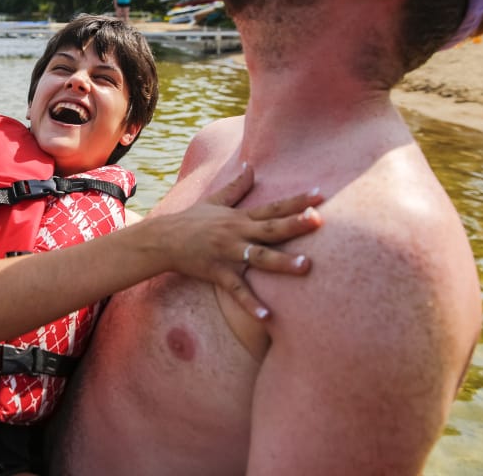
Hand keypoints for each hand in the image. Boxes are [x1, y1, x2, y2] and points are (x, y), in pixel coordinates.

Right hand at [156, 164, 321, 319]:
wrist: (161, 240)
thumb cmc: (190, 221)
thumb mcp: (214, 201)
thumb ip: (236, 186)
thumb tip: (251, 165)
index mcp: (239, 217)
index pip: (272, 207)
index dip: (296, 201)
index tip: (320, 196)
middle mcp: (236, 233)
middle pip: (270, 228)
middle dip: (294, 224)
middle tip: (319, 220)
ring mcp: (227, 253)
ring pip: (258, 257)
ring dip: (282, 262)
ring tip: (305, 266)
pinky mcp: (216, 272)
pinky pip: (236, 290)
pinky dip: (250, 303)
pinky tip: (267, 317)